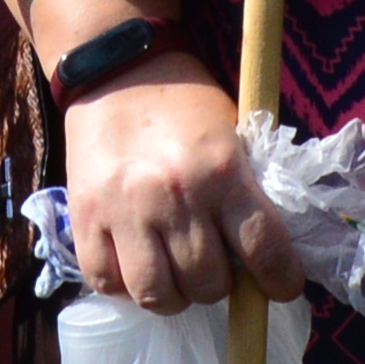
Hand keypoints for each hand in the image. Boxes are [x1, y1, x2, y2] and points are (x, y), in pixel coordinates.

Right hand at [54, 65, 293, 314]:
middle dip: (219, 284)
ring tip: (175, 275)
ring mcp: (125, 210)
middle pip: (209, 283)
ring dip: (174, 294)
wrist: (119, 69)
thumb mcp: (232, 137)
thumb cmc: (185, 104)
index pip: (264, 249)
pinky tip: (136, 266)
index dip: (280, 280)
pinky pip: (106, 282)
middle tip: (215, 265)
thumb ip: (247, 194)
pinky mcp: (85, 217)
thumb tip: (263, 258)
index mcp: (222, 171)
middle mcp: (175, 196)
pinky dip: (125, 286)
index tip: (279, 286)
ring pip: (158, 295)